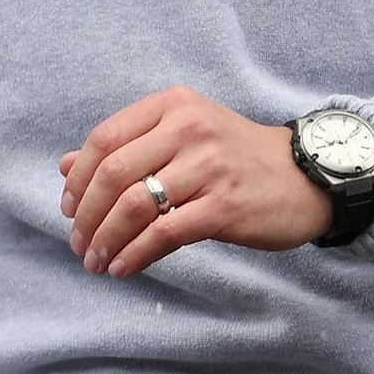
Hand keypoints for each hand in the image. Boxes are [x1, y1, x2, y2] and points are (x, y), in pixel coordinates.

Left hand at [59, 86, 332, 277]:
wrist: (307, 177)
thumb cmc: (239, 158)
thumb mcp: (184, 137)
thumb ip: (127, 147)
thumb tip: (65, 167)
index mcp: (174, 106)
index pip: (104, 139)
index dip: (77, 180)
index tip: (68, 209)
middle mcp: (190, 129)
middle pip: (113, 174)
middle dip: (86, 216)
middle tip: (79, 244)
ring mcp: (210, 166)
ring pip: (134, 205)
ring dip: (105, 240)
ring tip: (97, 261)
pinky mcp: (226, 205)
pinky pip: (165, 233)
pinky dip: (135, 254)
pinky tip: (123, 267)